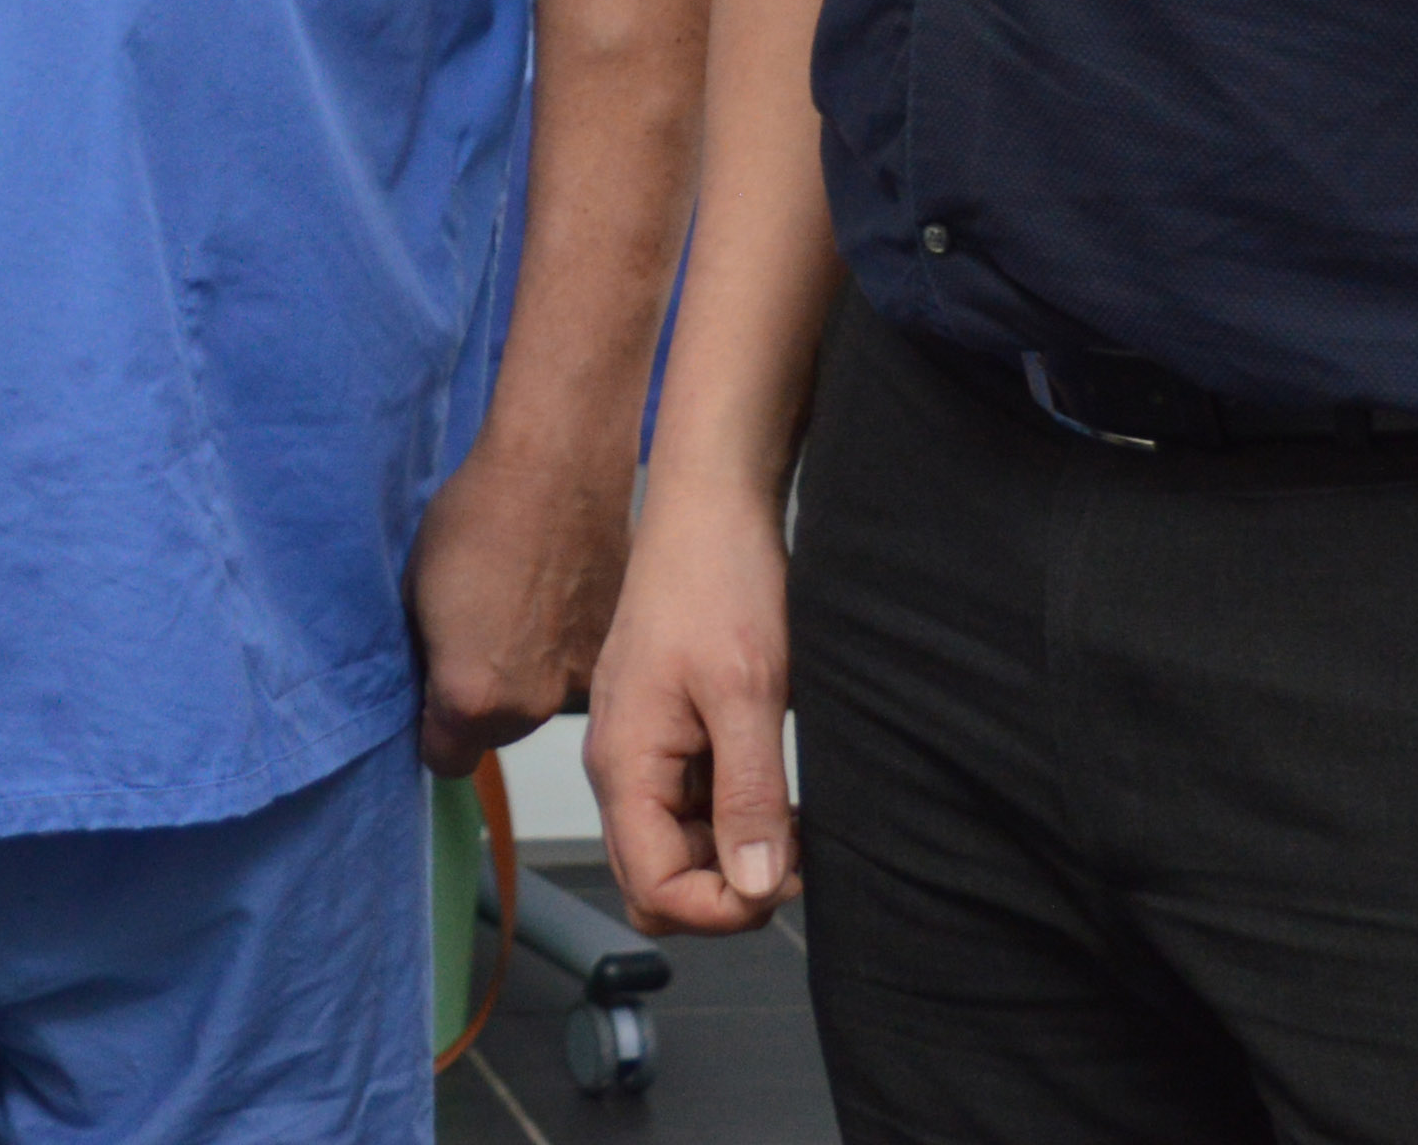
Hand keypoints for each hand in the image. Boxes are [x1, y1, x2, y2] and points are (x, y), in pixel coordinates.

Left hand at [407, 421, 630, 772]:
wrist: (555, 471)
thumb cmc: (472, 521)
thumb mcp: (413, 594)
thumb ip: (421, 661)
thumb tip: (425, 686)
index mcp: (471, 699)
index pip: (442, 762)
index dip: (431, 729)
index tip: (430, 694)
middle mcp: (530, 708)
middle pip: (494, 736)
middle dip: (480, 702)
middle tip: (475, 638)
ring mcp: (578, 683)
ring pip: (537, 706)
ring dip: (525, 678)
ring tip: (518, 613)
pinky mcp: (613, 653)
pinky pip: (576, 672)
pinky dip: (563, 650)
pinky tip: (554, 601)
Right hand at [584, 470, 799, 934]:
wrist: (710, 508)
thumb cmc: (718, 580)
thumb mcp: (748, 691)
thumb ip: (748, 793)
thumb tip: (758, 885)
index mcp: (624, 764)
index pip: (653, 889)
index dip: (722, 908)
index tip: (787, 877)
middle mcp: (621, 768)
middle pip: (656, 883)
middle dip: (726, 892)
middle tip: (795, 855)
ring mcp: (643, 753)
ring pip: (677, 852)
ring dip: (736, 857)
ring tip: (796, 821)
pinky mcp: (668, 736)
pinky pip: (691, 811)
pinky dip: (735, 820)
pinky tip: (781, 794)